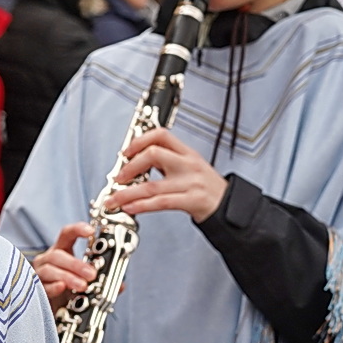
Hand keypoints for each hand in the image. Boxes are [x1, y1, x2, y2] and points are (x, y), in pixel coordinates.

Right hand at [32, 222, 95, 311]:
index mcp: (61, 251)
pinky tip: (62, 288)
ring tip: (82, 286)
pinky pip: (42, 286)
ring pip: (50, 269)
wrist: (55, 313)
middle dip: (76, 264)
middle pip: (58, 254)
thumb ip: (102, 282)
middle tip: (92, 274)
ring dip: (68, 277)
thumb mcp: (86, 283)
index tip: (91, 231)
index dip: (78, 229)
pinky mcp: (35, 289)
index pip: (67, 234)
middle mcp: (48, 259)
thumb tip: (120, 285)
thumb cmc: (68, 293)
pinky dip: (53, 287)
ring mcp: (39, 273)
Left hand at [105, 128, 227, 222]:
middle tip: (118, 177)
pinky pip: (161, 202)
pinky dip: (142, 206)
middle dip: (130, 166)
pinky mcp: (191, 201)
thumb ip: (167, 161)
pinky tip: (130, 208)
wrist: (229, 206)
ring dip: (127, 193)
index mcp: (187, 153)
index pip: (162, 135)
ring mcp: (190, 183)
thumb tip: (138, 160)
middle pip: (154, 154)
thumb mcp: (191, 166)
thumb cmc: (207, 187)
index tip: (125, 151)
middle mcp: (188, 165)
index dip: (140, 140)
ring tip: (113, 199)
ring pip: (152, 185)